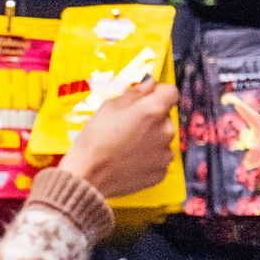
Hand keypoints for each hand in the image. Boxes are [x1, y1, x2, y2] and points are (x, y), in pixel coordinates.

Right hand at [58, 81, 178, 199]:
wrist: (89, 175)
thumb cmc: (96, 139)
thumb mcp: (110, 106)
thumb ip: (135, 93)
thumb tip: (149, 83)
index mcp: (154, 110)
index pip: (171, 92)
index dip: (158, 93)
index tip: (147, 98)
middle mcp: (166, 131)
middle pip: (164, 118)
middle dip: (151, 119)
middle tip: (128, 127)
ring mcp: (165, 154)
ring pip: (162, 139)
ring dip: (150, 139)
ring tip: (126, 146)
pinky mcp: (161, 172)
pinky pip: (158, 159)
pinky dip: (148, 158)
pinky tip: (129, 160)